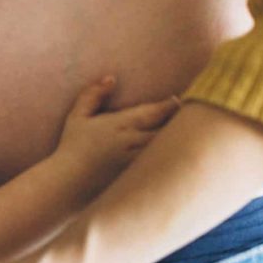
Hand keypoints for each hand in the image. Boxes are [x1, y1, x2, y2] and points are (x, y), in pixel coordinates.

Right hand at [53, 76, 179, 181]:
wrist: (67, 183)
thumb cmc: (72, 148)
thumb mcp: (77, 117)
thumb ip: (93, 94)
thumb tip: (111, 78)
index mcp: (119, 125)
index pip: (152, 112)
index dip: (169, 106)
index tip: (178, 101)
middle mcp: (130, 142)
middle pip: (166, 130)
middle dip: (180, 124)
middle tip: (195, 117)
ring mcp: (135, 162)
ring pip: (166, 150)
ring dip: (178, 143)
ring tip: (190, 137)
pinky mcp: (137, 179)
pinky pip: (161, 168)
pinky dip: (170, 161)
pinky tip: (176, 160)